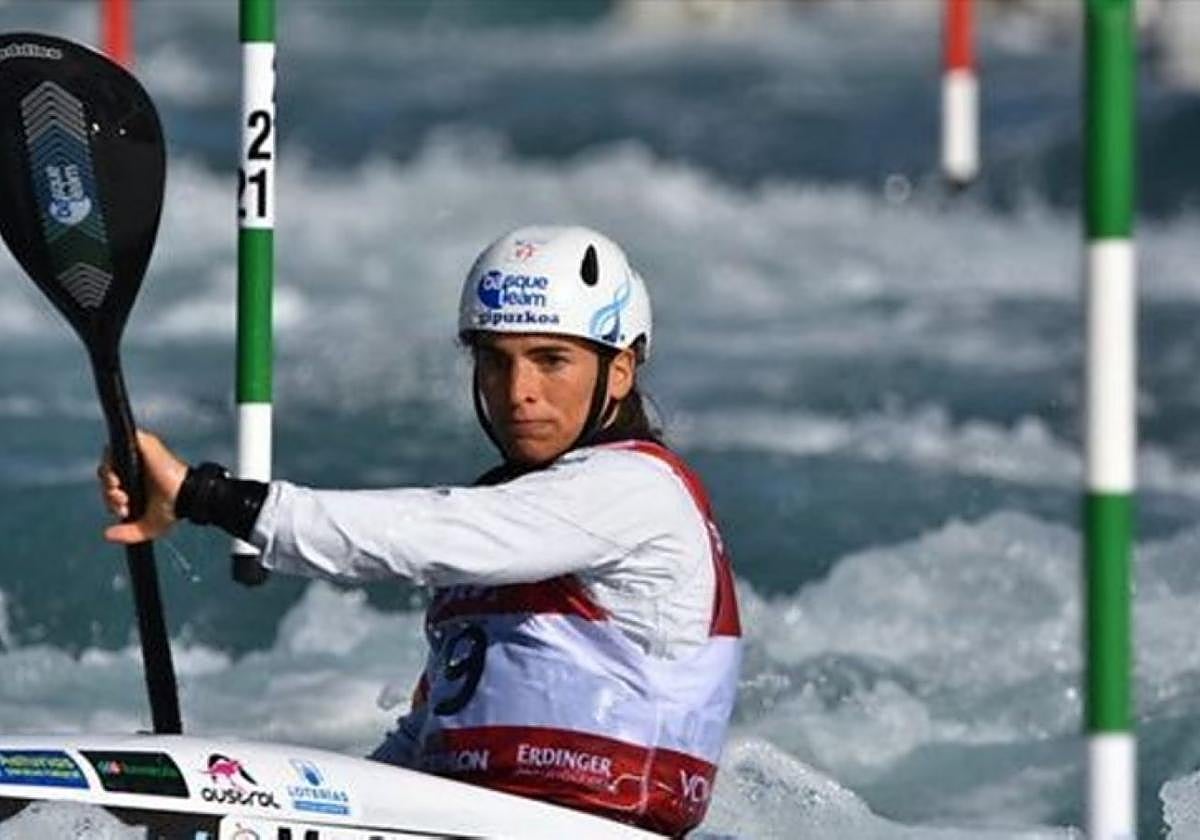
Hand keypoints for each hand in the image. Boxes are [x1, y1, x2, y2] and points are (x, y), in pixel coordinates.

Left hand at [98, 429, 188, 543]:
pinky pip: (118, 443)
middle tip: (121, 501)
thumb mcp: (148, 527)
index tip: (122, 510)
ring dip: (107, 478)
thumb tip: (107, 534)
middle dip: (108, 491)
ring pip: (109, 459)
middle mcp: (136, 466)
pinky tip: (118, 478)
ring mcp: (139, 454)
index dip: (110, 498)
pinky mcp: (142, 444)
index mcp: (136, 482)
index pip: (111, 485)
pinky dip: (112, 459)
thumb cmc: (172, 509)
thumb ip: (129, 534)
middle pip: (107, 473)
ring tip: (118, 491)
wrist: (185, 496)